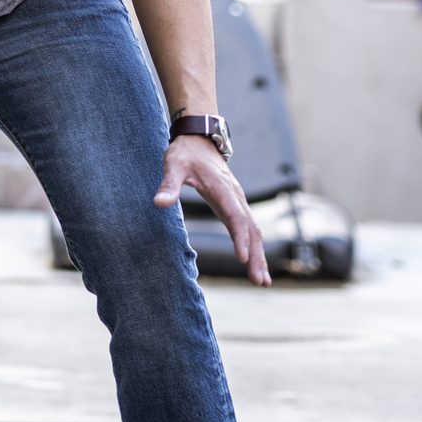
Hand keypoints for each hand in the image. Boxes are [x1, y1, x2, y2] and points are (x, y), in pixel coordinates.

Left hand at [155, 135, 270, 285]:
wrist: (199, 140)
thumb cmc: (185, 153)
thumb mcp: (173, 165)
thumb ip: (168, 184)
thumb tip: (158, 203)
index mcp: (222, 188)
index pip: (235, 216)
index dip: (240, 237)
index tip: (243, 258)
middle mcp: (235, 196)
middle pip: (250, 228)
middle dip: (256, 255)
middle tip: (260, 281)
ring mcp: (237, 201)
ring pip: (253, 231)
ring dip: (259, 255)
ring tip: (263, 282)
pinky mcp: (234, 205)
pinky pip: (248, 228)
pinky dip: (254, 247)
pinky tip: (254, 264)